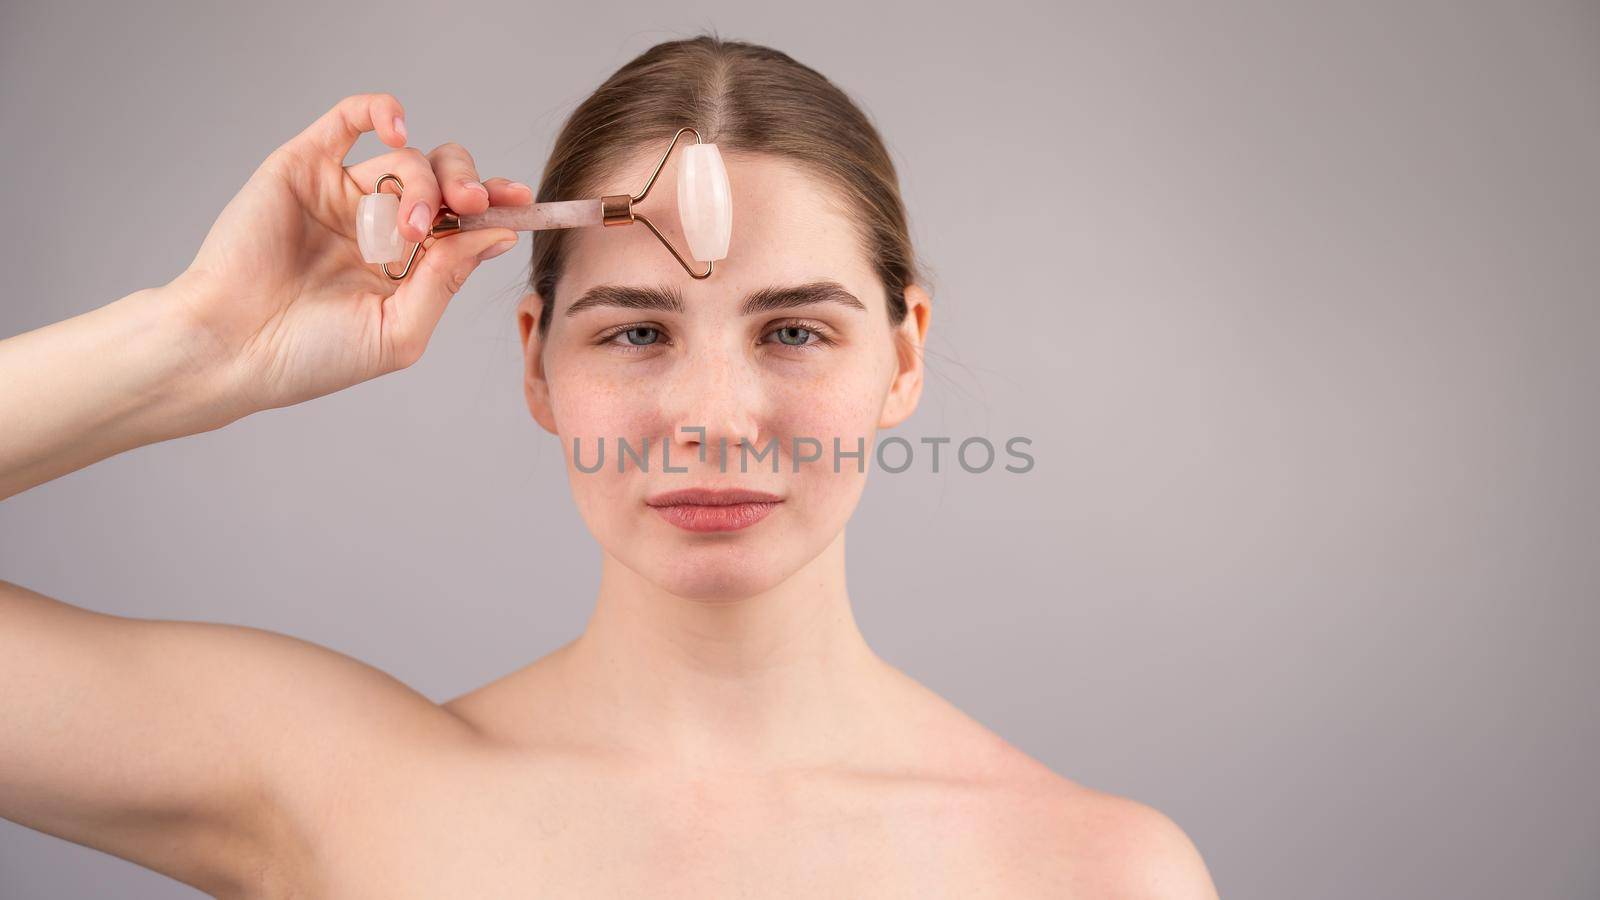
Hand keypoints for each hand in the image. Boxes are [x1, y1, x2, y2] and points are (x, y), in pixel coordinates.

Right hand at [170, 92, 529, 418]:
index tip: (523, 203)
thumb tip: (499, 234)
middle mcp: (381, 224)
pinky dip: (381, 111)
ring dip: (423, 183)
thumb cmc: (311, 356)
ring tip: (411, 227)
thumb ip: (448, 280)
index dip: (497, 207)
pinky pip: (349, 118)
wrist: (232, 349)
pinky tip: (398, 128)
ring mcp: (344, 193)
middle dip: (468, 187)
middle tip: (470, 207)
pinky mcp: (305, 166)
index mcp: (409, 264)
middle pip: (444, 181)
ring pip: (407, 158)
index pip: (465, 222)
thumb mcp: (400, 330)